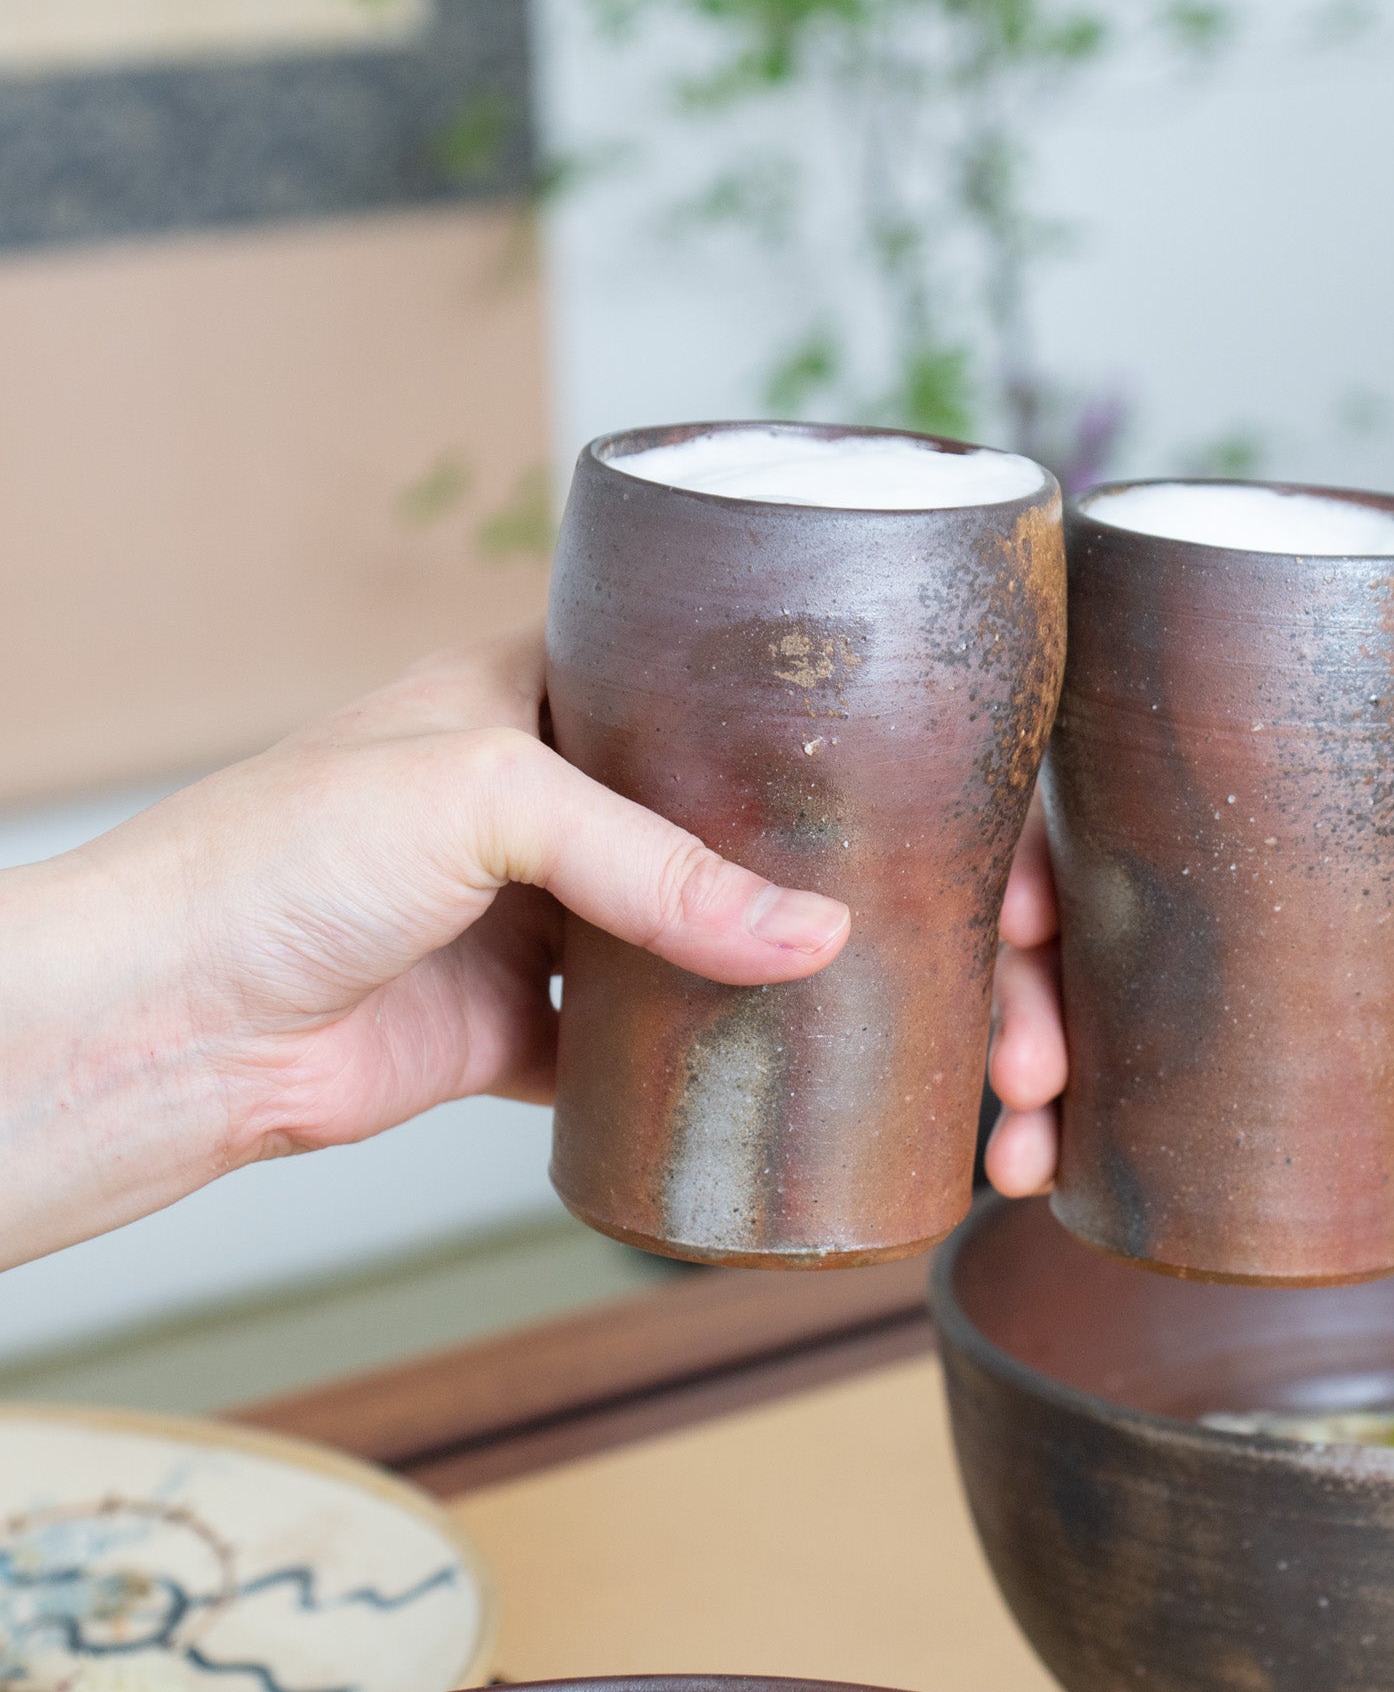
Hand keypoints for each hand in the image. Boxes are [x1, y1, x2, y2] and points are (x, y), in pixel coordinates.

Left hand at [0, 626, 850, 1269]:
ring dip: (730, 954)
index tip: (855, 729)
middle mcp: (521, 807)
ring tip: (847, 955)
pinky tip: (757, 1055)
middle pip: (675, 819)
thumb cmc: (280, 857)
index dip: (745, 705)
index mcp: (509, 700)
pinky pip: (622, 1046)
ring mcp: (518, 920)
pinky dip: (680, 1059)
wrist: (169, 1022)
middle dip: (761, 843)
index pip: (655, 682)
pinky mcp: (508, 1028)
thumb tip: (809, 936)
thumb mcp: (485, 799)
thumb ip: (654, 863)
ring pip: (660, 934)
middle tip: (876, 856)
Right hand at [984, 685, 1393, 1196]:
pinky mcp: (1315, 1001)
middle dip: (1029, 991)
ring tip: (1028, 1161)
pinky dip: (1135, 1112)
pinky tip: (1082, 1171)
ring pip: (1118, 984)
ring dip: (1059, 1070)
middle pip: (1086, 898)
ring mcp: (1271, 920)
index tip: (1018, 920)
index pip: (1108, 774)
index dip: (1035, 843)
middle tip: (1027, 1082)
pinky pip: (1202, 1049)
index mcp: (1274, 740)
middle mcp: (1245, 830)